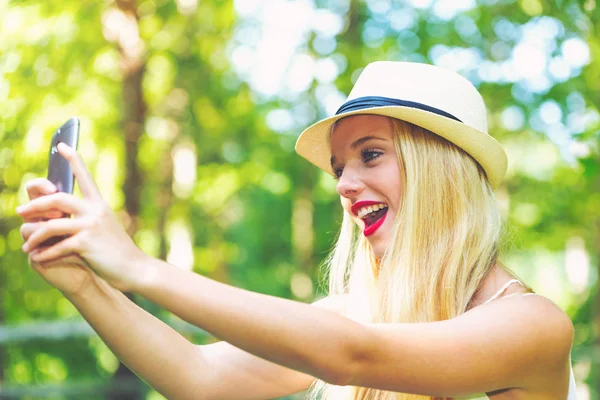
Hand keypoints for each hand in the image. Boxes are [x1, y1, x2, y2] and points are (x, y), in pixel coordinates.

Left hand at [17, 143, 148, 291]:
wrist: (133, 268)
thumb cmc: (116, 249)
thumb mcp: (103, 227)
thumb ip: (86, 217)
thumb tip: (62, 215)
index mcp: (99, 204)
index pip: (85, 176)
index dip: (73, 159)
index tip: (61, 145)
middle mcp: (95, 211)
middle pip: (57, 199)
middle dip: (35, 205)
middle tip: (21, 212)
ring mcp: (91, 227)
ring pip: (51, 225)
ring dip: (34, 236)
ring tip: (25, 246)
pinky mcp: (86, 244)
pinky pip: (57, 246)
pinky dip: (44, 254)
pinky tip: (37, 259)